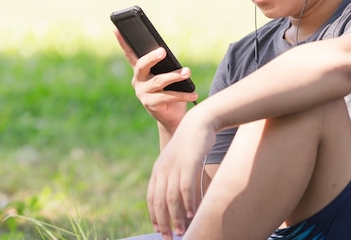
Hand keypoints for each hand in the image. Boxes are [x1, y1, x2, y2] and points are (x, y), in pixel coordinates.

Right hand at [113, 29, 197, 130]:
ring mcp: (142, 93)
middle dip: (152, 57)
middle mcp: (138, 81)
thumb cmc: (171, 91)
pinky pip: (168, 96)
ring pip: (158, 81)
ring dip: (174, 76)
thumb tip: (168, 55)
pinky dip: (183, 94)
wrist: (173, 117)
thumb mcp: (167, 76)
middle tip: (163, 51)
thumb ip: (165, 66)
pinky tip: (193, 93)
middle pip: (142, 65)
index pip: (130, 54)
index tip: (116, 29)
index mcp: (141, 71)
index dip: (122, 42)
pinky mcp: (150, 104)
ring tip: (187, 72)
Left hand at [146, 105, 216, 239]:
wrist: (199, 123)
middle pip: (159, 201)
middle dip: (163, 222)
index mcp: (158, 169)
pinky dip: (188, 202)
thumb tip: (179, 201)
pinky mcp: (189, 162)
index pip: (151, 197)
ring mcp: (176, 166)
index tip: (159, 230)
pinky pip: (186, 187)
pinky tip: (193, 213)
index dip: (154, 215)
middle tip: (169, 238)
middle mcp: (164, 169)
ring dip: (176, 217)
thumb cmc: (190, 145)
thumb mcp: (177, 162)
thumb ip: (174, 178)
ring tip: (181, 230)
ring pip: (172, 197)